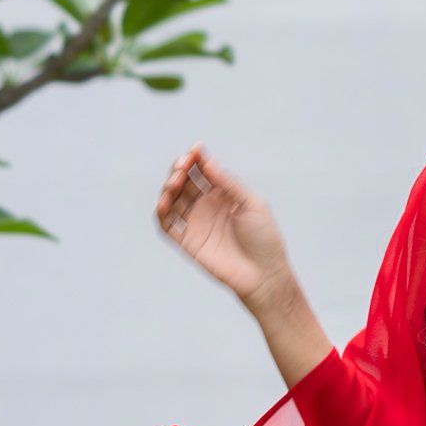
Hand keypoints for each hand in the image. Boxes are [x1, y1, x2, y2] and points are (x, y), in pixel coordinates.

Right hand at [155, 144, 295, 311]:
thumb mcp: (252, 204)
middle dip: (179, 169)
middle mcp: (206, 206)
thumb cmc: (264, 239)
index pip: (202, 170)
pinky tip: (164, 203)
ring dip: (168, 187)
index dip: (195, 159)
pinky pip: (166, 225)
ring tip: (175, 183)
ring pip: (171, 199)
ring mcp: (195, 223)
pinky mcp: (187, 242)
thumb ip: (229, 183)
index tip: (195, 151)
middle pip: (183, 181)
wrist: (264, 275)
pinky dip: (161, 212)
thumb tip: (207, 161)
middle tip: (183, 167)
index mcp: (223, 194)